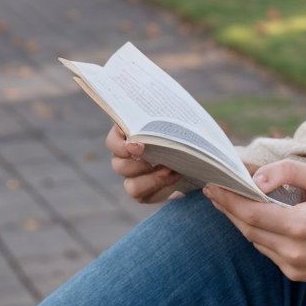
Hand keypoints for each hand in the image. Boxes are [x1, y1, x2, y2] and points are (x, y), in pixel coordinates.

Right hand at [106, 123, 257, 203]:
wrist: (193, 146)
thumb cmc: (180, 127)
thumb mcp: (173, 117)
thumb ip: (164, 115)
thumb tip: (161, 108)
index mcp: (126, 137)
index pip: (112, 143)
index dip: (121, 146)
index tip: (139, 146)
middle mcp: (124, 159)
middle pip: (119, 167)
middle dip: (140, 166)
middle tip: (161, 161)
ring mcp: (132, 177)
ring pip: (131, 186)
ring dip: (152, 180)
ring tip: (170, 171)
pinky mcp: (144, 193)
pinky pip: (144, 197)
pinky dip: (160, 189)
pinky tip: (175, 178)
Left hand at [203, 160, 305, 284]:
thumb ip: (293, 173)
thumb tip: (258, 178)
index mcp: (301, 225)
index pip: (250, 212)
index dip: (227, 199)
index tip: (212, 184)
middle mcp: (293, 251)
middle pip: (248, 228)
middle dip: (229, 209)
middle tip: (215, 190)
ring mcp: (295, 267)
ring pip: (256, 242)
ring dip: (243, 222)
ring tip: (232, 202)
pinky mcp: (299, 275)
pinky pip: (270, 252)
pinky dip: (260, 235)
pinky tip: (258, 220)